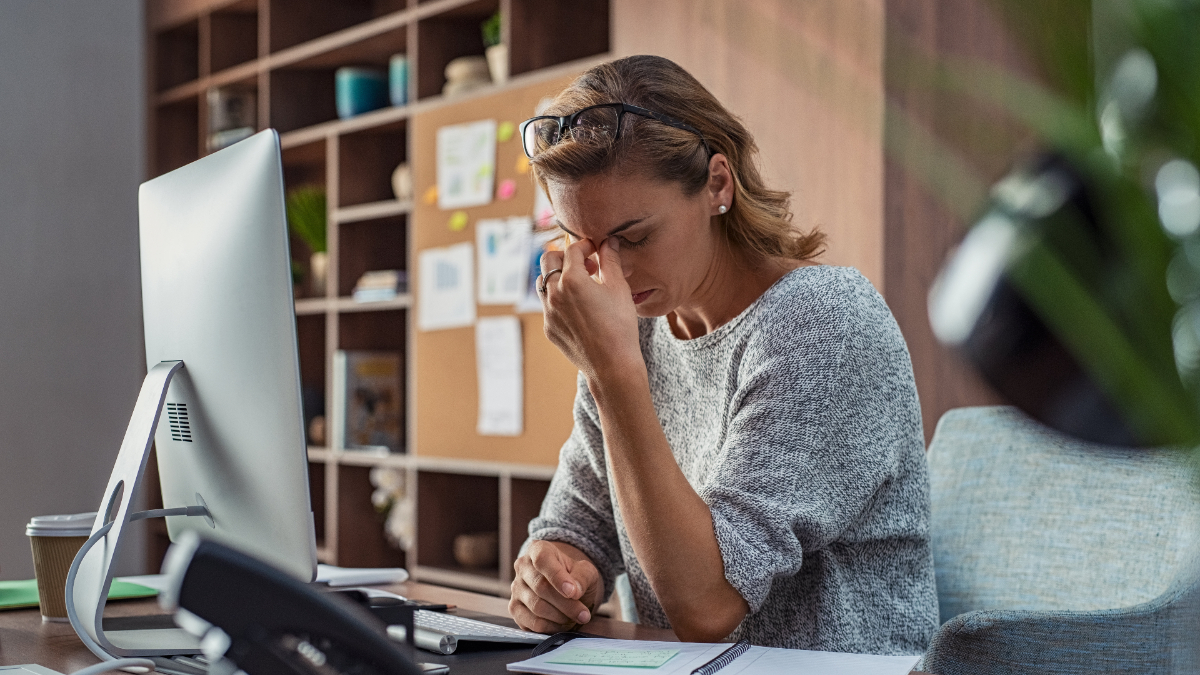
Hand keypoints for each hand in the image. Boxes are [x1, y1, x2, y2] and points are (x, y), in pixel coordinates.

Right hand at [509, 540, 603, 632]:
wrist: (566, 587)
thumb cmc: (575, 576)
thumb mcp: (586, 571)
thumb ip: (582, 578)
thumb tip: (573, 592)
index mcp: (538, 549)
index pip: (543, 560)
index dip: (557, 577)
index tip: (573, 593)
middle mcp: (522, 567)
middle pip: (541, 587)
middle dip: (566, 604)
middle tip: (584, 614)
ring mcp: (516, 589)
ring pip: (537, 607)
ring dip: (561, 617)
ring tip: (576, 618)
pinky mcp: (515, 609)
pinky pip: (531, 623)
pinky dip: (551, 627)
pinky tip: (563, 624)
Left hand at [539, 237, 642, 379]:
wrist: (612, 366)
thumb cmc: (620, 326)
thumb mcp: (619, 288)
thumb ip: (611, 260)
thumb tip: (608, 241)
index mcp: (572, 280)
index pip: (572, 250)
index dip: (585, 246)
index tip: (596, 250)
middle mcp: (554, 293)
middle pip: (548, 259)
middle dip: (565, 256)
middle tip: (586, 264)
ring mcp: (548, 312)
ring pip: (543, 282)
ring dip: (558, 276)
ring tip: (580, 284)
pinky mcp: (548, 328)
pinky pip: (547, 305)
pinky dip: (559, 298)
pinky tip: (579, 307)